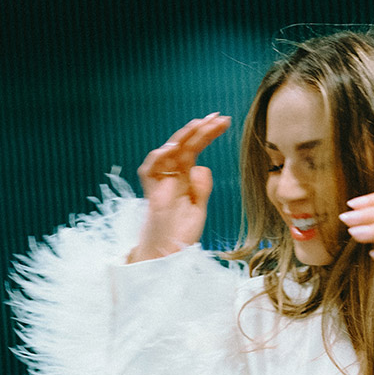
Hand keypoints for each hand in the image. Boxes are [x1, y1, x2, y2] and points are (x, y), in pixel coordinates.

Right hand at [127, 113, 230, 261]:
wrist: (167, 257)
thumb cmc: (180, 234)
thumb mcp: (198, 209)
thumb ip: (201, 189)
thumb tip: (202, 167)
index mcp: (184, 178)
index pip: (195, 149)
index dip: (207, 134)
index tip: (224, 122)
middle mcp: (171, 177)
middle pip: (184, 146)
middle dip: (200, 129)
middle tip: (218, 117)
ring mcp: (161, 185)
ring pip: (167, 153)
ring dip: (182, 137)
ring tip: (199, 125)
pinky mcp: (153, 196)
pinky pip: (149, 171)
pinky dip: (158, 158)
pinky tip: (172, 148)